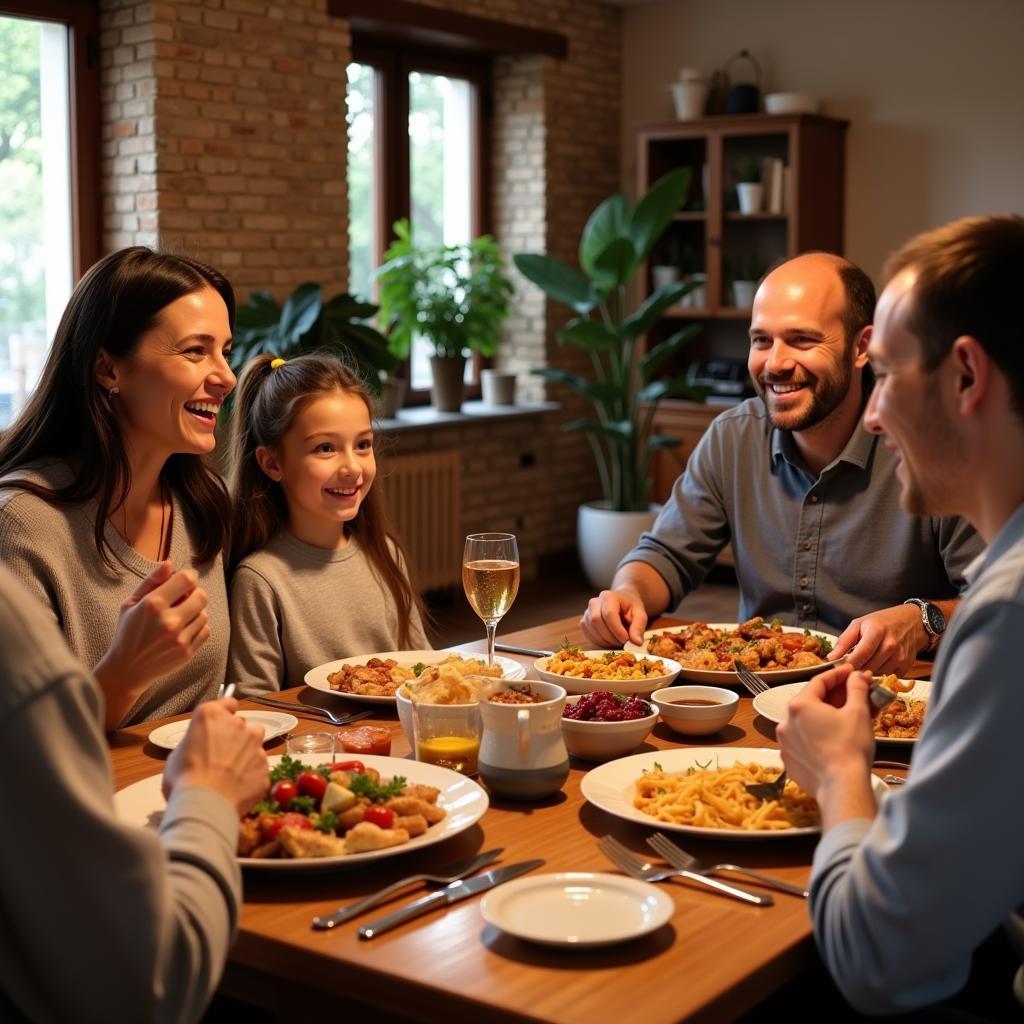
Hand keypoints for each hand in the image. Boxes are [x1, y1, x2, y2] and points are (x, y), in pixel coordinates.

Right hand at [99, 561, 211, 691]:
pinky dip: (198, 627)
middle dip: (195, 593)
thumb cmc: (127, 631)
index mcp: (153, 605)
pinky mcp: (187, 653)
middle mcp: (169, 622)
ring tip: (180, 616)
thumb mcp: (131, 603)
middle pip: (201, 596)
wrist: (127, 669)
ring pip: (204, 614)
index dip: (188, 577)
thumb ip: (151, 581)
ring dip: (195, 611)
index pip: (187, 579)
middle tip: (184, 598)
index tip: (183, 581)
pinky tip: (184, 629)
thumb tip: (170, 563)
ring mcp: (179, 639)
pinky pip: (205, 630)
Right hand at [163, 698, 267, 816]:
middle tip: (221, 755)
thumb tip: (199, 748)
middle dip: (235, 737)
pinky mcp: (265, 766)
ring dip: (246, 753)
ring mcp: (256, 744)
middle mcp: (238, 724)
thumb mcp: (177, 753)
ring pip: (255, 744)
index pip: (227, 703)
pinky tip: (237, 787)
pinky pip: (259, 767)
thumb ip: (195, 742)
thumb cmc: (184, 778)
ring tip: (231, 773)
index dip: (225, 712)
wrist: (205, 805)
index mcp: (212, 715)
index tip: (222, 721)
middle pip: (242, 725)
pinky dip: (251, 775)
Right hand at [581, 587, 648, 646]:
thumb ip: (638, 627)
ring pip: (592, 630)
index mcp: (609, 597)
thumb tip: (636, 642)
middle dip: (610, 636)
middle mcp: (594, 602)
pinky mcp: (584, 622)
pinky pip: (589, 635)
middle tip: (623, 641)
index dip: (617, 629)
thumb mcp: (640, 615)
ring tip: (618, 640)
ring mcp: (587, 612)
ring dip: (606, 640)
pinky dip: (600, 642)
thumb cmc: (631, 608)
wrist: (622, 603)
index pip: (609, 614)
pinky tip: (610, 640)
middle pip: (597, 621)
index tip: (626, 639)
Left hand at [777, 665, 876, 827]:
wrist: (842, 787)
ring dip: (823, 717)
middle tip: (852, 694)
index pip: (819, 682)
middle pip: (810, 701)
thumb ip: (856, 688)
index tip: (852, 673)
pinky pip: (802, 741)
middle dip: (833, 696)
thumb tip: (857, 676)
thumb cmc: (851, 747)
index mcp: (799, 705)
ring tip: (844, 718)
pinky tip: (832, 739)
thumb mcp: (858, 712)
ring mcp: (784, 743)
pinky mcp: (788, 761)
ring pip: (805, 722)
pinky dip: (816, 736)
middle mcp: (785, 721)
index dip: (838, 675)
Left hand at [827, 604, 924, 674]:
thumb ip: (844, 641)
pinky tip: (876, 666)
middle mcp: (891, 645)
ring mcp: (900, 657)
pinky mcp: (906, 667)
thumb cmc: (882, 622)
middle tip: (848, 669)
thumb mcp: (859, 624)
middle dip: (855, 670)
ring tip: (863, 664)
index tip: (838, 669)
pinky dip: (878, 675)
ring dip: (866, 673)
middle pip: (867, 667)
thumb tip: (831, 658)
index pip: (861, 654)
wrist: (912, 622)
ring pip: (876, 675)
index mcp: (877, 631)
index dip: (848, 664)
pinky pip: (886, 677)